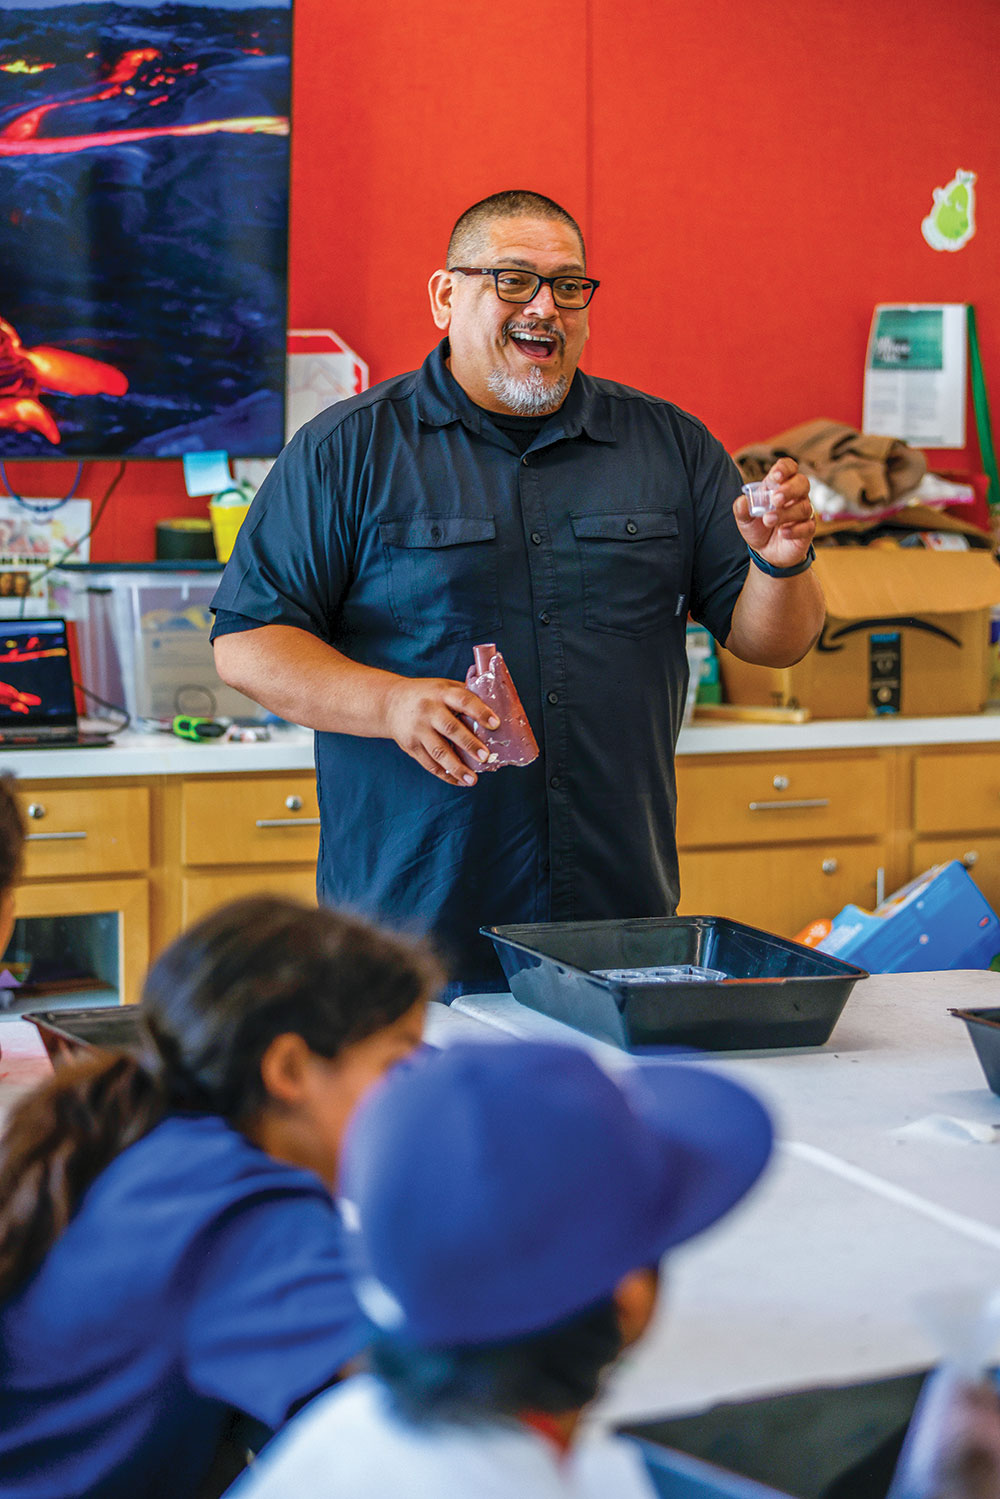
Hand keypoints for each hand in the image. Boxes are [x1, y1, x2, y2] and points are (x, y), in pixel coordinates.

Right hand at [383, 676, 499, 786]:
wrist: (389, 703)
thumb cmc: (426, 694)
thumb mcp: (443, 686)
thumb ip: (465, 695)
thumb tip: (498, 708)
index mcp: (441, 693)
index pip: (463, 700)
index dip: (480, 712)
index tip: (495, 724)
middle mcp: (429, 710)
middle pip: (450, 728)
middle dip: (469, 744)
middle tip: (485, 757)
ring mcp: (418, 730)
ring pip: (438, 751)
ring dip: (456, 767)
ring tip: (473, 780)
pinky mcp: (411, 746)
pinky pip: (429, 764)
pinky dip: (444, 775)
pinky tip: (459, 781)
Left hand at [733, 457, 815, 568]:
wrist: (766, 551)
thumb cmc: (758, 527)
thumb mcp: (745, 519)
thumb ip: (741, 509)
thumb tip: (742, 501)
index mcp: (779, 485)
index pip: (788, 468)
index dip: (784, 468)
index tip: (775, 476)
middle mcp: (795, 495)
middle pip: (802, 483)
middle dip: (789, 489)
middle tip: (775, 499)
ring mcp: (803, 512)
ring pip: (803, 507)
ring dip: (785, 513)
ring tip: (768, 520)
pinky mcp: (808, 529)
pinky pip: (808, 526)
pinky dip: (795, 529)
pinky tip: (783, 533)